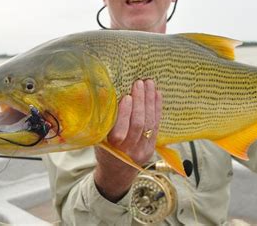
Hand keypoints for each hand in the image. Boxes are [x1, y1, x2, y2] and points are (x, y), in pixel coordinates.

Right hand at [94, 79, 161, 201]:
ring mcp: (144, 149)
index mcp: (113, 150)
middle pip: (139, 124)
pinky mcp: (153, 146)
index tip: (126, 97)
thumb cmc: (105, 151)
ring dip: (150, 101)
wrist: (117, 173)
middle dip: (140, 102)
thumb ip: (104, 124)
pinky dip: (157, 108)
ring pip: (150, 123)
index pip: (121, 131)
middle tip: (139, 83)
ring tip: (149, 84)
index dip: (125, 114)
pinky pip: (157, 125)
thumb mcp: (98, 140)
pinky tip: (157, 94)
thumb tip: (106, 97)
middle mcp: (130, 151)